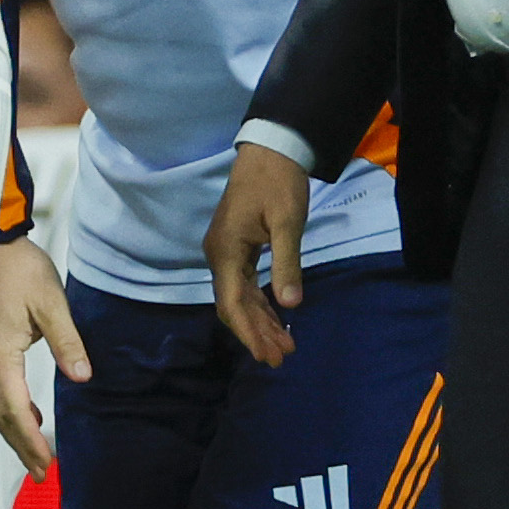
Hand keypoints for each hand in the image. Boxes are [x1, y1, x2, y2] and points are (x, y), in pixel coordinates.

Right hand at [0, 235, 88, 479]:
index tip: (47, 463)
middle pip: (1, 416)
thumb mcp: (52, 304)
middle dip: (21, 446)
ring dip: (15, 433)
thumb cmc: (22, 273)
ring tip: (36, 455)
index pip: (15, 408)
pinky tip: (30, 417)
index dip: (30, 439)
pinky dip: (11, 412)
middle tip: (43, 474)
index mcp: (2, 356)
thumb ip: (67, 341)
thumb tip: (82, 378)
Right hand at [204, 141, 311, 366]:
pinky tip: (275, 318)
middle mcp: (219, 257)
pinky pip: (244, 285)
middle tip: (280, 358)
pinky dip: (259, 304)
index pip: (232, 303)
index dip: (249, 332)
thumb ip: (287, 264)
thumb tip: (290, 305)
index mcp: (226, 252)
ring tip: (283, 345)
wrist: (269, 151)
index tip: (268, 355)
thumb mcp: (288, 222)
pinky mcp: (236, 249)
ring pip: (239, 298)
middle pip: (233, 307)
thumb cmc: (278, 183)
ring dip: (259, 322)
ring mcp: (225, 254)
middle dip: (256, 333)